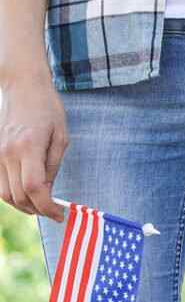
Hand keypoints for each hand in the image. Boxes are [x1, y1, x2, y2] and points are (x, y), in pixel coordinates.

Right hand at [0, 73, 67, 220]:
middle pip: (19, 196)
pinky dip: (12, 195)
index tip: (60, 215)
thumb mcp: (60, 138)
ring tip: (41, 206)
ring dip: (24, 206)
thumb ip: (53, 166)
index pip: (35, 188)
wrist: (22, 86)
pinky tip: (27, 194)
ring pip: (5, 194)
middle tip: (53, 213)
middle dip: (38, 210)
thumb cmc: (47, 109)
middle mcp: (8, 152)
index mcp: (28, 147)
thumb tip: (48, 191)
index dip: (48, 207)